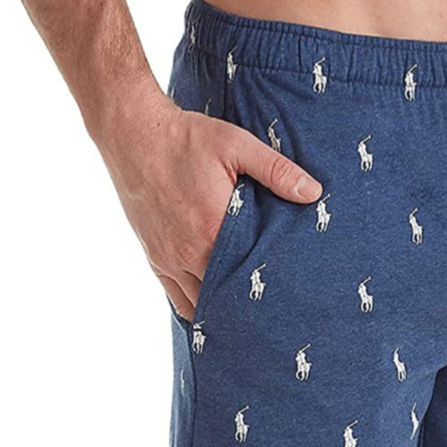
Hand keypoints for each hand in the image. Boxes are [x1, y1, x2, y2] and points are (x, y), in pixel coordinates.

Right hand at [97, 86, 322, 320]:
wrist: (133, 133)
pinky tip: (217, 306)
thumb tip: (313, 192)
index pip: (247, 277)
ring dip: (223, 308)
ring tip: (249, 313)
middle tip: (274, 312)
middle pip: (225, 297)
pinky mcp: (155, 258)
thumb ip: (277, 171)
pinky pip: (177, 298)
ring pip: (200, 304)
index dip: (268, 291)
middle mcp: (187, 253)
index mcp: (211, 231)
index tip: (288, 296)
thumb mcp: (236, 146)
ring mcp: (168, 259)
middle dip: (248, 305)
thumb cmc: (186, 139)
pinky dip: (197, 305)